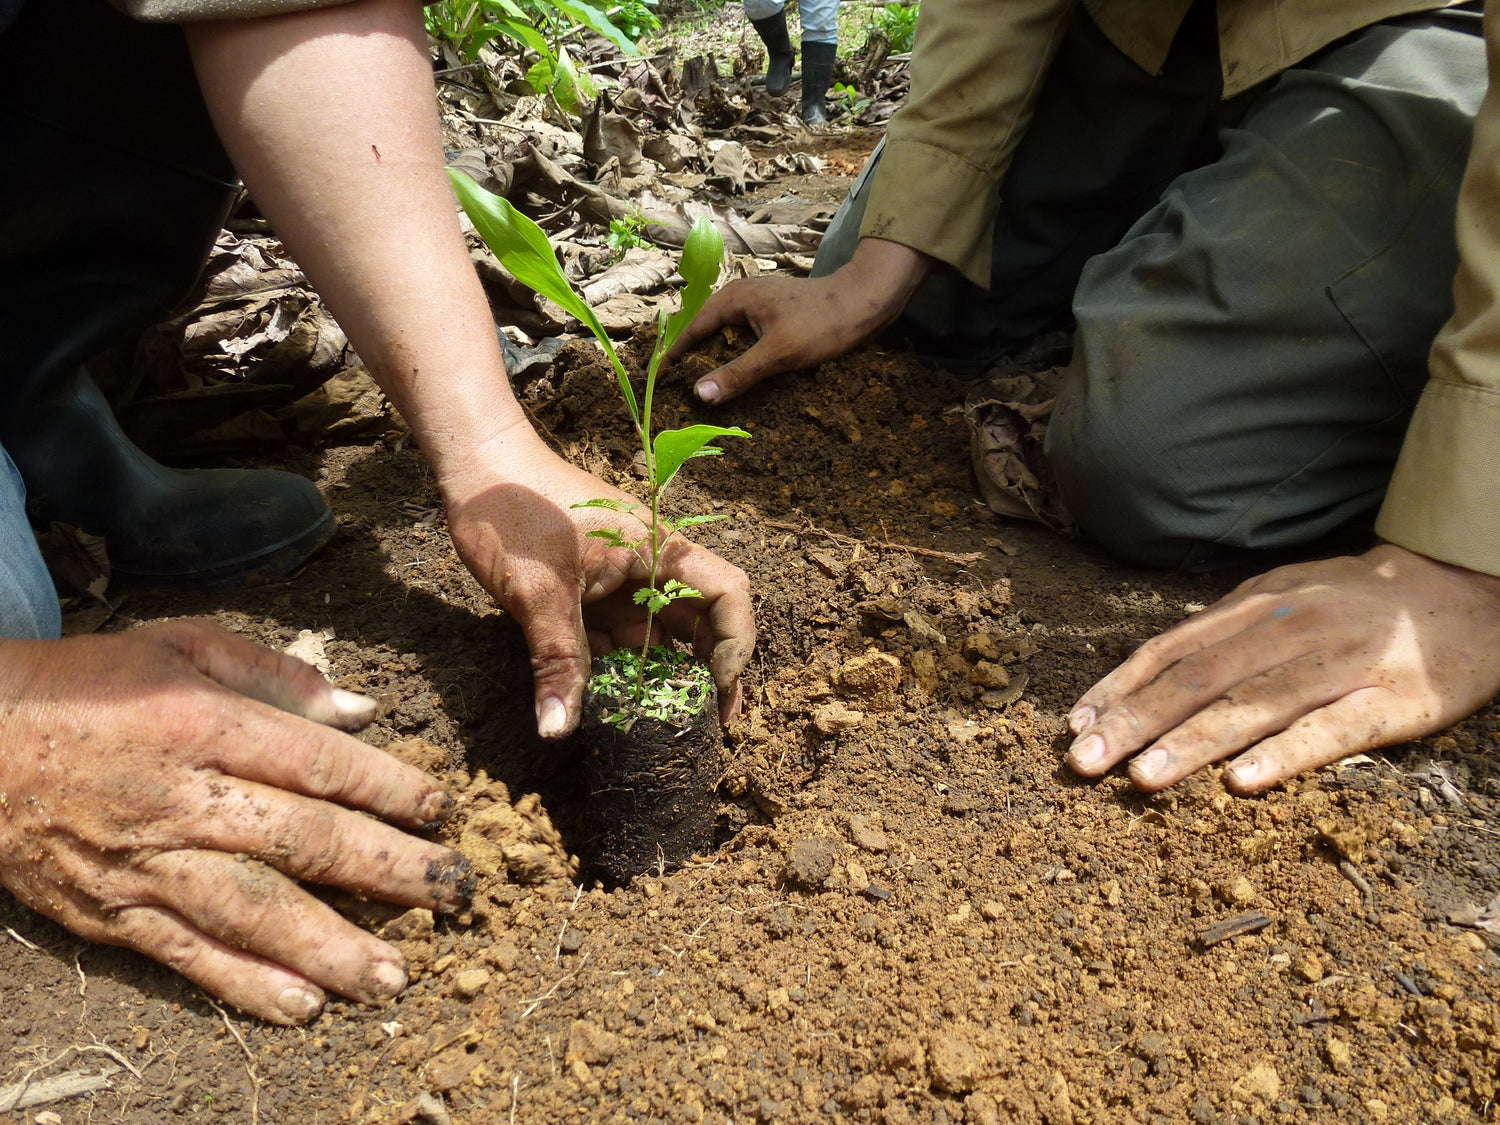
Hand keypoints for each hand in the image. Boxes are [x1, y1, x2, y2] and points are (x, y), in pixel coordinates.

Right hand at [0, 621, 469, 1023]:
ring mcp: (148, 863)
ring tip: (395, 975)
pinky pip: (190, 955)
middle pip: (303, 841)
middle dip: (388, 871)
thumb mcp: (183, 645)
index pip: (318, 763)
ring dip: (331, 947)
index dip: (388, 788)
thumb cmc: (92, 686)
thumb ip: (277, 675)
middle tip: (455, 894)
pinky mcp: (115, 912)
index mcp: (204, 723)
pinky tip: (304, 1007)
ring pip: (253, 912)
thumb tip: (363, 711)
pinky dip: (247, 986)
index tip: (441, 811)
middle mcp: (183, 798)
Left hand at [440, 437, 755, 737]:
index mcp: (658, 551)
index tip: (719, 690)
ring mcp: (621, 579)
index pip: (728, 594)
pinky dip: (620, 668)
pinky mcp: (592, 591)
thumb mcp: (538, 593)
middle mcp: (650, 566)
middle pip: (701, 621)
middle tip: (706, 725)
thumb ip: (558, 661)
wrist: (476, 466)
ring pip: (658, 634)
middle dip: (708, 671)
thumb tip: (558, 729)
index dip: (735, 644)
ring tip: (658, 723)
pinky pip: (619, 635)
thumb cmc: (515, 512)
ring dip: (660, 675)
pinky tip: (613, 704)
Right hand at [669, 237, 930, 404]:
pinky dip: (738, 357)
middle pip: (706, 332)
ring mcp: (759, 307)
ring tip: (703, 390)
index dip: (673, 356)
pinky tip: (741, 378)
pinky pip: (746, 339)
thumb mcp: (778, 353)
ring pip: (727, 337)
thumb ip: (739, 373)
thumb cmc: (823, 323)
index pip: (691, 330)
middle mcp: (741, 299)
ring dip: (717, 360)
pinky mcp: (775, 317)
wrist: (867, 301)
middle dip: (692, 359)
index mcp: (733, 300)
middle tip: (677, 391)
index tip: (657, 379)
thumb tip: (699, 394)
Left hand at [1064, 543, 1499, 792]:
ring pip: (1253, 703)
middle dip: (1134, 720)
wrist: (1465, 591)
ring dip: (1191, 742)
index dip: (1119, 686)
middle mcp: (1288, 628)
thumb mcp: (1281, 598)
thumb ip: (1221, 635)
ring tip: (1142, 778)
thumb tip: (1145, 676)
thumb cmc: (1354, 605)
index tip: (1074, 725)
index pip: (1171, 648)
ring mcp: (1340, 663)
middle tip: (1083, 762)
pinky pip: (1330, 730)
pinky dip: (1282, 755)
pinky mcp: (1391, 701)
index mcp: (1255, 604)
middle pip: (1198, 677)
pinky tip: (1240, 784)